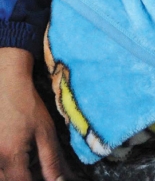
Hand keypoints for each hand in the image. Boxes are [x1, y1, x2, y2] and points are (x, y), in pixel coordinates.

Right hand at [0, 48, 64, 180]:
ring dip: (15, 173)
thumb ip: (51, 160)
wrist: (6, 83)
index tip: (47, 179)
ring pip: (1, 175)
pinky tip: (18, 155)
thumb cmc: (27, 104)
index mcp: (10, 156)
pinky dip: (7, 166)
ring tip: (28, 161)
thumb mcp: (45, 131)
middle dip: (25, 178)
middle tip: (39, 170)